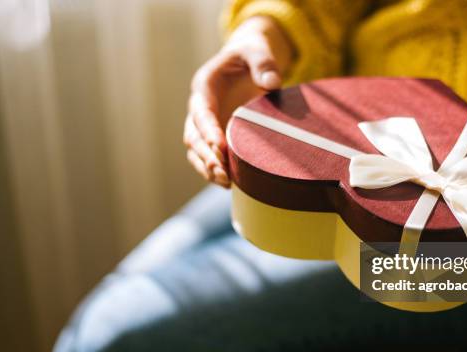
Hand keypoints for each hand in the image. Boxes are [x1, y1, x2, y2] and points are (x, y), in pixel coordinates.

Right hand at [184, 16, 293, 186]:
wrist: (249, 62)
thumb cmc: (252, 55)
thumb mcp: (257, 51)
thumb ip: (263, 63)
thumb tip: (272, 83)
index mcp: (205, 86)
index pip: (201, 112)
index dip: (208, 130)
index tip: (220, 146)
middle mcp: (200, 108)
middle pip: (194, 137)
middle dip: (206, 156)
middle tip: (223, 172)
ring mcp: (206, 125)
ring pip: (197, 151)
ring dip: (208, 168)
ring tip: (226, 183)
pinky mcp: (216, 137)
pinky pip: (210, 157)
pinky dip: (216, 171)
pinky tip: (232, 184)